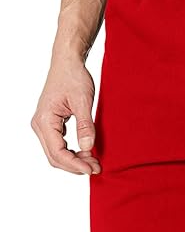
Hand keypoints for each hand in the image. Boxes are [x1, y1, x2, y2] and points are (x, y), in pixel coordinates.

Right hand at [31, 57, 99, 174]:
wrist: (68, 62)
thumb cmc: (74, 76)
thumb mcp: (83, 101)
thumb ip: (85, 125)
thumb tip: (87, 148)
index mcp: (45, 120)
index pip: (57, 152)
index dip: (75, 164)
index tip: (92, 169)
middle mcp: (39, 125)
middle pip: (55, 157)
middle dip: (76, 166)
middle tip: (97, 168)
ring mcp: (43, 126)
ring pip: (56, 154)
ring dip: (74, 161)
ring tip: (94, 161)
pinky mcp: (50, 125)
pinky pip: (59, 146)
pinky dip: (72, 153)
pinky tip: (87, 152)